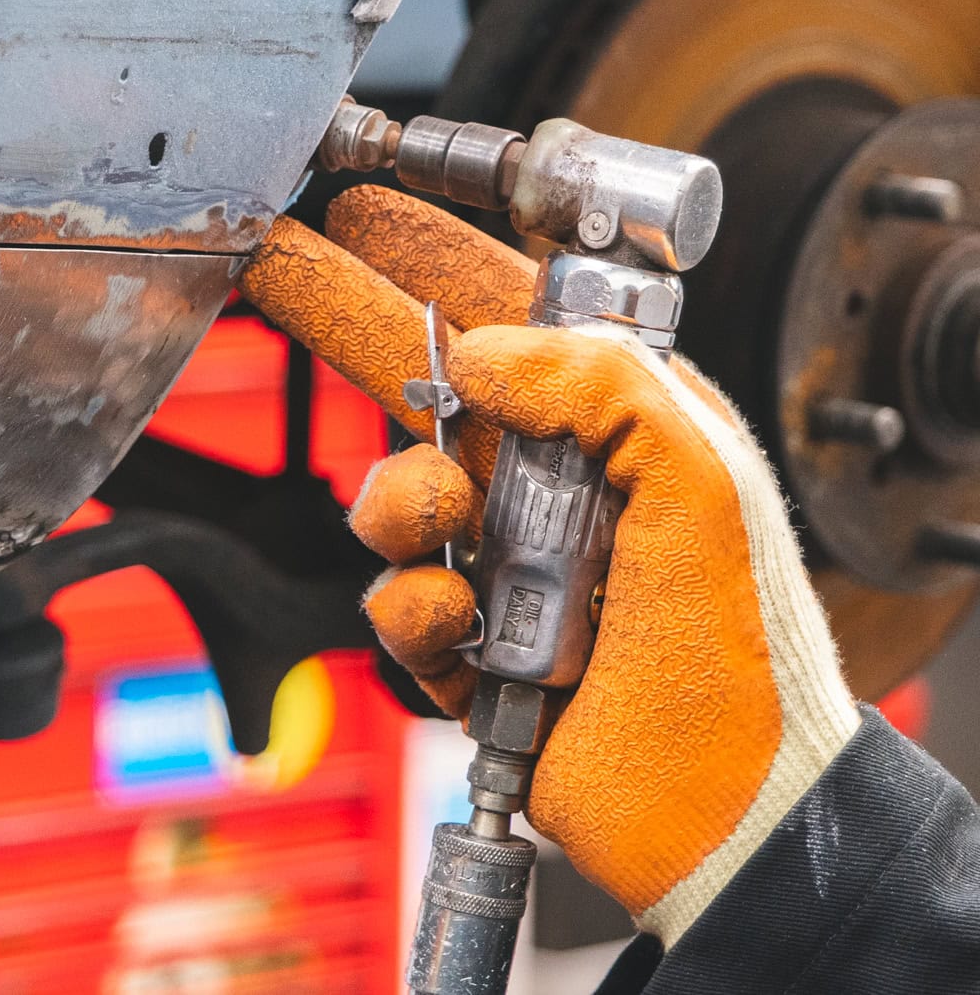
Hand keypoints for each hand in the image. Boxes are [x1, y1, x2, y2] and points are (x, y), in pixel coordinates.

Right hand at [239, 189, 859, 944]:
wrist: (723, 814)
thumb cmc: (740, 654)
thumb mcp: (702, 481)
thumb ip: (601, 384)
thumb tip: (480, 353)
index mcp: (620, 430)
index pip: (515, 316)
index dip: (440, 258)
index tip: (372, 211)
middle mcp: (556, 488)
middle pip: (428, 383)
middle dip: (356, 322)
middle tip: (286, 268)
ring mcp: (506, 566)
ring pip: (394, 494)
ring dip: (398, 501)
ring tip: (441, 527)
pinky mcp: (465, 645)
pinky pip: (393, 597)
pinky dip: (414, 607)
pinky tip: (458, 626)